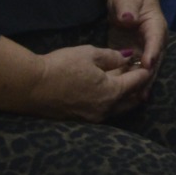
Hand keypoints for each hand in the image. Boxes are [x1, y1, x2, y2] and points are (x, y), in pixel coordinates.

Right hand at [0, 41, 150, 121]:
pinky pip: (103, 112)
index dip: (143, 71)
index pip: (137, 82)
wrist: (29, 86)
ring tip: (126, 83)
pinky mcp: (80, 120)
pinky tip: (105, 92)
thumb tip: (126, 58)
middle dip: (138, 87)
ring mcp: (92, 118)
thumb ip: (112, 57)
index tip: (146, 63)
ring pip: (118, 108)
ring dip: (125, 97)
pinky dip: (109, 102)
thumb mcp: (89, 54)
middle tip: (140, 75)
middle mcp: (105, 109)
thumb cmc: (60, 66)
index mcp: (112, 92)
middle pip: (131, 100)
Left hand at [106, 0, 169, 104]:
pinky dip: (129, 81)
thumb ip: (127, 8)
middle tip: (142, 93)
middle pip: (153, 61)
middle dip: (148, 77)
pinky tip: (123, 94)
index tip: (147, 65)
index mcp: (155, 25)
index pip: (156, 40)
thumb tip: (128, 18)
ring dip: (140, 83)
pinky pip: (132, 69)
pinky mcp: (133, 54)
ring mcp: (144, 48)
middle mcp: (153, 40)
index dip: (152, 53)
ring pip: (144, 69)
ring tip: (134, 100)